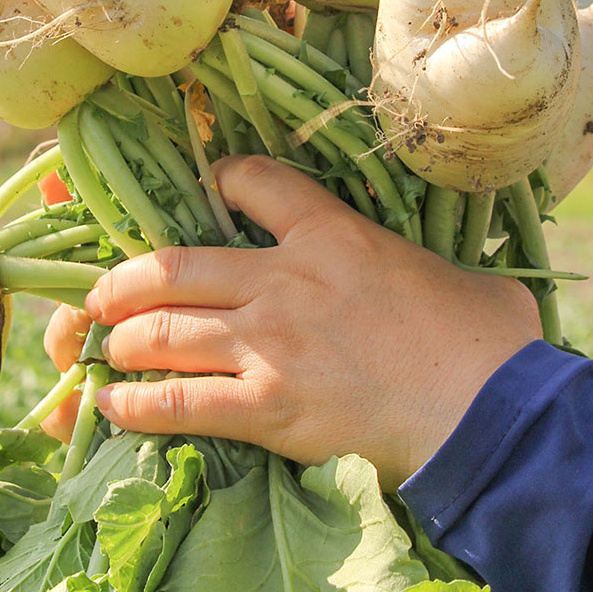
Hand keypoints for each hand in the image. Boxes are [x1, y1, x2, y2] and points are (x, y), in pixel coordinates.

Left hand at [43, 155, 541, 487]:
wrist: (490, 413)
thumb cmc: (483, 339)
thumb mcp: (449, 272)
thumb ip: (416, 262)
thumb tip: (447, 280)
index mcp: (329, 236)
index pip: (256, 183)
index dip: (224, 178)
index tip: (212, 186)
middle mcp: (283, 282)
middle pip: (173, 268)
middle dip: (123, 283)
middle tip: (103, 297)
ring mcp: (268, 345)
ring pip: (164, 332)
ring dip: (124, 341)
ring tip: (108, 349)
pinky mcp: (267, 408)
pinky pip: (182, 402)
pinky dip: (139, 406)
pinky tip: (114, 407)